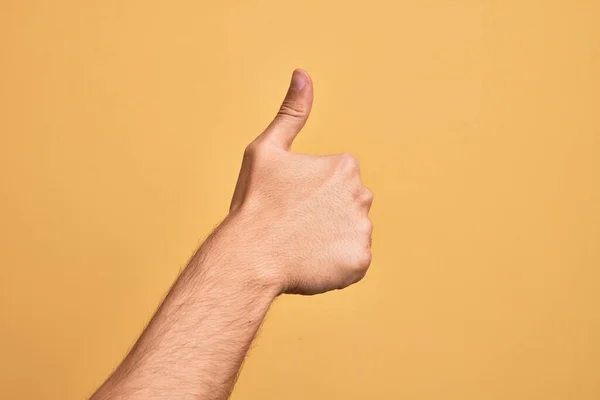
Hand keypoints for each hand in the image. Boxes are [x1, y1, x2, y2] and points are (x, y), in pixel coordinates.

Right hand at [227, 69, 372, 294]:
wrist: (248, 256)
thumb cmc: (255, 203)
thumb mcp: (266, 150)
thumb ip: (291, 113)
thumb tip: (303, 74)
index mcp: (344, 166)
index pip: (337, 181)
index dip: (311, 193)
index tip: (291, 202)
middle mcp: (361, 194)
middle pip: (347, 206)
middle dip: (326, 215)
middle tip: (295, 226)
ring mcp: (362, 230)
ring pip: (350, 233)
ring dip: (331, 240)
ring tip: (301, 246)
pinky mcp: (359, 262)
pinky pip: (352, 262)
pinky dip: (336, 265)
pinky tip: (310, 263)